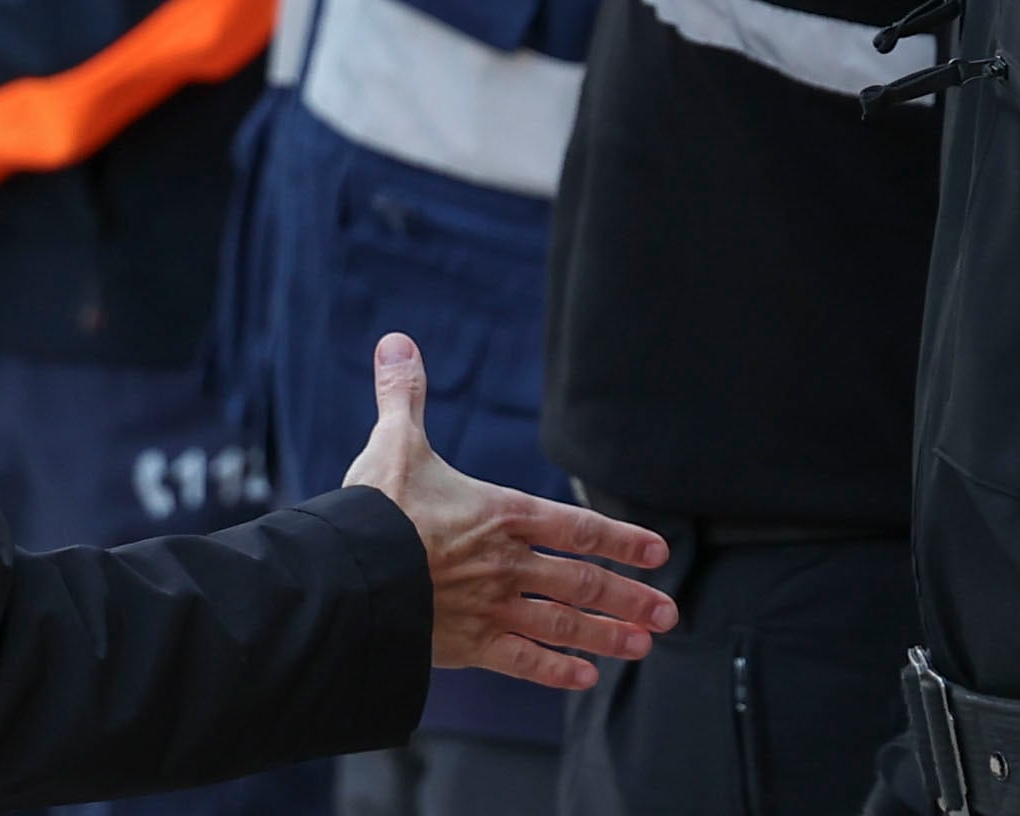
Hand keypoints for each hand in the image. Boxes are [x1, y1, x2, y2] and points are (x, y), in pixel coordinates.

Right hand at [343, 332, 672, 689]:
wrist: (350, 573)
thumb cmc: (375, 507)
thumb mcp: (394, 441)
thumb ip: (403, 394)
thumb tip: (396, 342)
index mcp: (502, 514)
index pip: (578, 527)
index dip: (622, 539)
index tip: (658, 552)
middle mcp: (508, 564)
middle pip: (583, 582)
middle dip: (630, 598)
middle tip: (669, 614)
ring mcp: (492, 608)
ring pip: (564, 625)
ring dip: (608, 636)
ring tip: (643, 647)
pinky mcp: (469, 646)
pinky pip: (524, 662)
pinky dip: (556, 672)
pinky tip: (583, 679)